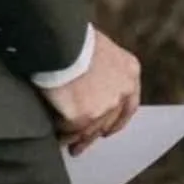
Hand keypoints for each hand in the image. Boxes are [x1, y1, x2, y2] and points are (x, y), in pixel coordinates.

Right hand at [43, 28, 141, 152]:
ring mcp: (103, 107)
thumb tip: (92, 86)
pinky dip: (61, 133)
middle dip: (94, 135)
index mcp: (130, 70)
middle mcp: (122, 91)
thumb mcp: (100, 47)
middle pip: (108, 122)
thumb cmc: (73, 37)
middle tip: (80, 145)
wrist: (61, 40)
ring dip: (76, 139)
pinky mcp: (82, 117)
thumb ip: (102, 69)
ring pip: (88, 130)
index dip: (118, 120)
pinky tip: (54, 134)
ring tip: (65, 144)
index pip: (130, 104)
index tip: (108, 130)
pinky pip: (68, 130)